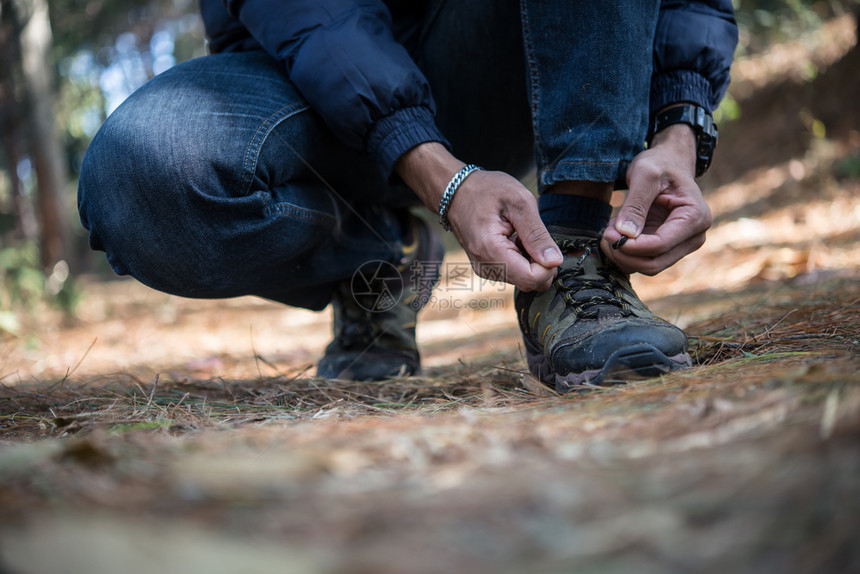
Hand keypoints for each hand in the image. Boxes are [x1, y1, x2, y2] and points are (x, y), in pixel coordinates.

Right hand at [446, 169, 562, 290]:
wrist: (457, 191)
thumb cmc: (487, 190)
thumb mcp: (519, 202)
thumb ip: (537, 234)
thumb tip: (554, 261)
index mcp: (491, 251)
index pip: (531, 279)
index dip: (548, 265)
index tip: (546, 243)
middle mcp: (486, 267)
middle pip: (528, 282)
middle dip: (541, 262)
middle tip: (533, 235)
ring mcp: (485, 269)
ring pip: (523, 278)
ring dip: (531, 259)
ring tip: (519, 234)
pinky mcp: (487, 268)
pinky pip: (514, 272)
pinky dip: (522, 258)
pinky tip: (514, 239)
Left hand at [601, 124, 711, 275]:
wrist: (668, 162)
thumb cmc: (660, 164)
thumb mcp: (645, 175)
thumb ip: (635, 205)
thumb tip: (625, 234)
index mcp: (695, 217)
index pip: (660, 245)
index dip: (631, 246)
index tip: (608, 233)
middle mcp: (694, 237)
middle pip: (654, 263)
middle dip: (624, 253)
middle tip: (605, 233)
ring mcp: (681, 246)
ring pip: (647, 266)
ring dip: (622, 254)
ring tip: (612, 228)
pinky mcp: (668, 248)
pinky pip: (643, 261)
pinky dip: (625, 253)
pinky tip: (618, 233)